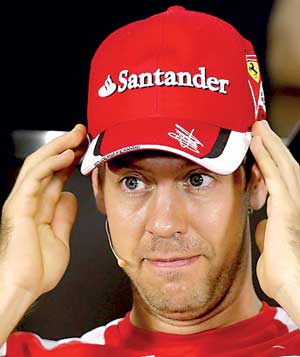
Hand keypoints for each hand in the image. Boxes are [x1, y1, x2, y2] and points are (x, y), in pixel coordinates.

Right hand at [0, 124, 86, 299]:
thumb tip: (71, 196)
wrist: (23, 287)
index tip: (86, 149)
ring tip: (76, 135)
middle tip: (82, 133)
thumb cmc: (37, 269)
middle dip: (65, 146)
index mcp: (41, 207)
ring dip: (59, 147)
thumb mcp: (60, 237)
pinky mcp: (19, 205)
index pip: (56, 175)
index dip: (70, 159)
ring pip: (39, 164)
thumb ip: (64, 216)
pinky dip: (51, 164)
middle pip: (47, 164)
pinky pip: (35, 178)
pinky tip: (66, 155)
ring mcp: (23, 201)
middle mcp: (30, 200)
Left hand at [250, 120, 299, 322]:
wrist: (291, 286)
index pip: (282, 177)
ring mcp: (293, 202)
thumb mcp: (269, 244)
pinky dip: (264, 157)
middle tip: (260, 126)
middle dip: (272, 144)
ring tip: (257, 126)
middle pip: (285, 165)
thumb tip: (260, 222)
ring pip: (281, 164)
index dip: (273, 159)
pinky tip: (255, 142)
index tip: (260, 144)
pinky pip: (273, 175)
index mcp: (290, 209)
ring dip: (269, 143)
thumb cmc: (281, 271)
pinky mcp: (286, 207)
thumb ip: (265, 230)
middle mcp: (296, 201)